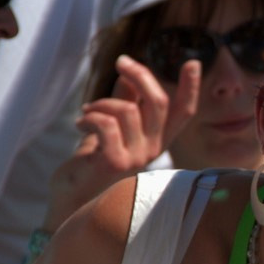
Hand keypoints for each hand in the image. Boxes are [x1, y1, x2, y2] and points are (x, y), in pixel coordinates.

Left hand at [44, 56, 199, 230]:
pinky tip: (79, 124)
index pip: (183, 113)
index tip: (192, 63)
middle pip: (159, 102)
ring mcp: (136, 158)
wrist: (71, 201)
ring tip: (86, 113)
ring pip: (128, 110)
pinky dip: (89, 117)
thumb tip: (130, 73)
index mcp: (156, 141)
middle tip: (121, 62)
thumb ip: (123, 101)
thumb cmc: (91, 164)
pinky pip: (106, 124)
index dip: (190, 88)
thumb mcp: (110, 127)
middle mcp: (153, 150)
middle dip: (141, 74)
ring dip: (101, 103)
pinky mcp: (116, 162)